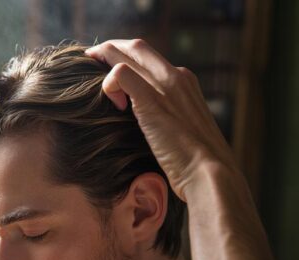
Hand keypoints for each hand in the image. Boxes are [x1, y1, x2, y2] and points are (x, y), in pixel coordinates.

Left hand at [86, 39, 236, 200]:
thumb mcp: (182, 133)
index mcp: (185, 82)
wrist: (210, 174)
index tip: (107, 68)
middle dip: (109, 50)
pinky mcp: (152, 100)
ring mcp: (166, 85)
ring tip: (88, 73)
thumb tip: (150, 129)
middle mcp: (177, 76)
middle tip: (90, 61)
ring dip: (103, 59)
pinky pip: (120, 74)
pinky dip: (108, 84)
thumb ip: (166, 121)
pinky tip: (113, 105)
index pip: (149, 56)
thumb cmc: (196, 164)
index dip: (125, 57)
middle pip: (136, 46)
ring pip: (126, 53)